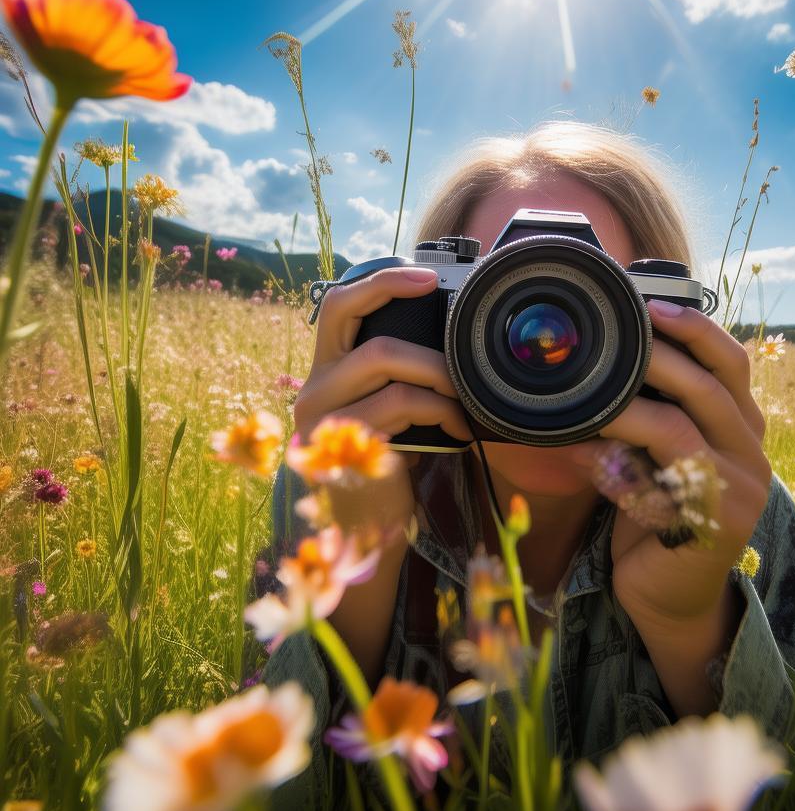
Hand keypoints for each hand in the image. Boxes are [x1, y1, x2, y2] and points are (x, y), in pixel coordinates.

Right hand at [293, 266, 472, 544]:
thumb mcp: (383, 413)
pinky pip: (400, 404)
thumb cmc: (380, 466)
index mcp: (323, 372)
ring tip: (465, 399)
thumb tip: (450, 341)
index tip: (428, 277)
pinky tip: (460, 429)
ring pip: (384, 362)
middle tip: (464, 363)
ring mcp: (324, 417)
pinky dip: (441, 410)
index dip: (382, 281)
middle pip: (362, 330)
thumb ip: (395, 377)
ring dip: (438, 375)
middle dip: (426, 343)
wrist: (359, 533)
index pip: (337, 305)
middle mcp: (313, 389)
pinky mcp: (344, 443)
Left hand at [571, 299, 770, 627]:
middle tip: (615, 333)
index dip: (694, 327)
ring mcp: (739, 489)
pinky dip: (615, 460)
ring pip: (682, 427)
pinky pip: (658, 479)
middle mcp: (749, 451)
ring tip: (587, 390)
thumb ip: (648, 415)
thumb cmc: (658, 517)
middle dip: (661, 352)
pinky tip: (581, 450)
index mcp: (740, 426)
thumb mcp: (656, 456)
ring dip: (628, 404)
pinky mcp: (714, 524)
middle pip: (712, 385)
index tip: (649, 303)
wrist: (671, 597)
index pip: (731, 362)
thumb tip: (594, 367)